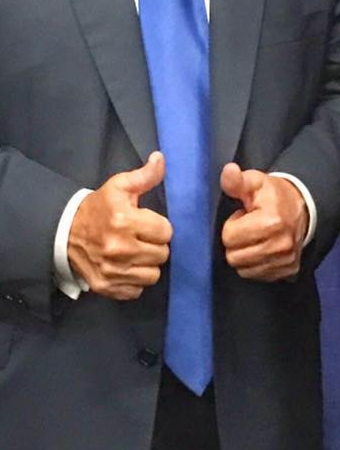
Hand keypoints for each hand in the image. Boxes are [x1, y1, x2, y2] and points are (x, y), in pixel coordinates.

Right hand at [67, 152, 171, 300]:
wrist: (64, 232)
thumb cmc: (98, 207)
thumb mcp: (119, 186)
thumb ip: (144, 175)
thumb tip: (160, 158)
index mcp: (124, 221)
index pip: (166, 232)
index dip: (160, 227)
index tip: (148, 224)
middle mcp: (119, 248)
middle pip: (162, 254)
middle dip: (155, 245)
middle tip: (143, 238)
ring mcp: (112, 271)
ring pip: (153, 275)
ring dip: (147, 264)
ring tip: (136, 254)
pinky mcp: (105, 286)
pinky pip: (136, 290)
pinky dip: (134, 281)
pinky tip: (127, 268)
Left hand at [221, 164, 309, 280]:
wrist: (303, 207)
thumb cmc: (273, 195)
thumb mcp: (255, 182)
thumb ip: (237, 181)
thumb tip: (229, 171)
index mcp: (271, 222)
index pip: (229, 237)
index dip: (233, 224)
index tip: (244, 216)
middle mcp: (281, 245)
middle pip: (234, 257)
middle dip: (236, 242)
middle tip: (248, 228)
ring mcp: (286, 260)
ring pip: (243, 270)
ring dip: (245, 255)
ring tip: (256, 238)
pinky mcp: (289, 271)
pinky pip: (258, 276)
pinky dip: (256, 265)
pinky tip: (263, 248)